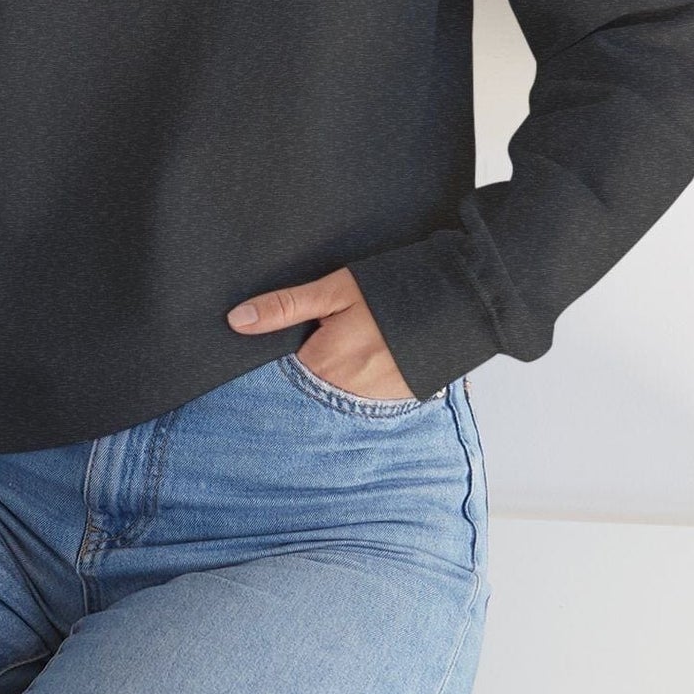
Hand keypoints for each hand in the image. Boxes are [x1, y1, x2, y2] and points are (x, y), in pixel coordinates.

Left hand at [226, 265, 414, 399]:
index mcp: (323, 364)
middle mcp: (345, 393)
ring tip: (354, 344)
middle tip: (330, 336)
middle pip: (308, 385)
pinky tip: (371, 358)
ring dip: (334, 376)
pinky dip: (359, 382)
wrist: (458, 301)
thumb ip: (285, 308)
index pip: (281, 373)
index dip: (279, 355)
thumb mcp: (334, 291)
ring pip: (335, 393)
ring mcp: (373, 402)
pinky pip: (363, 398)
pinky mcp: (396, 402)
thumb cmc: (390, 291)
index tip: (288, 340)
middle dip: (307, 367)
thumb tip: (236, 321)